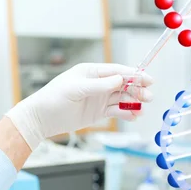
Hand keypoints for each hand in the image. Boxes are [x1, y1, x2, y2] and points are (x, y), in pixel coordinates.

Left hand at [6, 63, 153, 149]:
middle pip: (123, 84)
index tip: (148, 79)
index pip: (117, 71)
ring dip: (134, 102)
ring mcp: (98, 98)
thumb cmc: (53, 98)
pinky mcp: (97, 112)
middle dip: (137, 89)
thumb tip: (119, 79)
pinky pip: (116, 111)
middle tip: (149, 96)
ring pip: (122, 98)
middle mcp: (97, 84)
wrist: (41, 118)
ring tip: (143, 108)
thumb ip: (98, 85)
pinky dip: (126, 113)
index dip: (134, 74)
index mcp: (91, 72)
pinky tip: (134, 116)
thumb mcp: (75, 89)